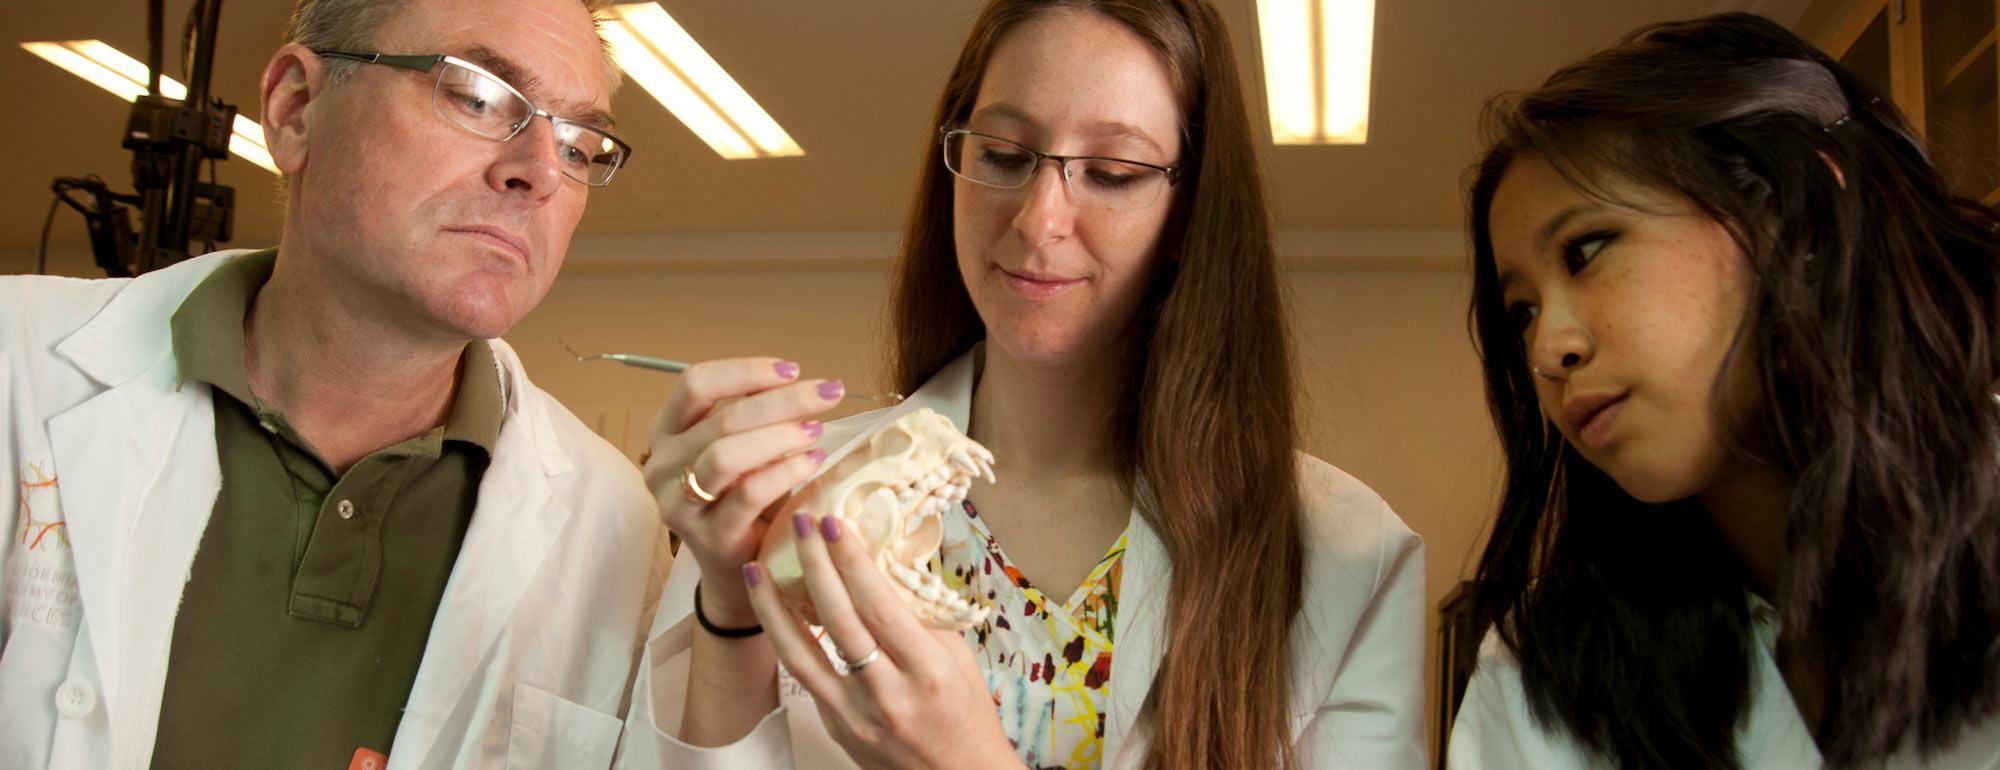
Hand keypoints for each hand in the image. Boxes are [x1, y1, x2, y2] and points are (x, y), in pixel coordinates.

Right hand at [644, 358, 842, 626]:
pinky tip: (813, 462)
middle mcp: (661, 465)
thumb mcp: (743, 449)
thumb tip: (804, 387)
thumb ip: (756, 418)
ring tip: (817, 430)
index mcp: (665, 431)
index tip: (792, 370)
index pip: (695, 383)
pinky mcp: (707, 536)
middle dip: (783, 400)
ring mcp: (678, 504)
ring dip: (780, 436)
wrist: (738, 570)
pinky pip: (749, 493)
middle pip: (721, 417)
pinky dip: (786, 472)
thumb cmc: (745, 498)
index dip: (746, 371)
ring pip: (726, 454)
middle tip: (828, 393)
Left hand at [743, 511, 1025, 769]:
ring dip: (773, 608)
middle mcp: (889, 694)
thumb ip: (921, 612)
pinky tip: (774, 611)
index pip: (880, 605)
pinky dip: (787, 640)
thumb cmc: (965, 711)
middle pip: (839, 621)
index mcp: (927, 670)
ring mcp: (855, 716)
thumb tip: (887, 555)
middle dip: (814, 566)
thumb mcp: (957, 657)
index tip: (835, 523)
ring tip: (754, 569)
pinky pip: (806, 677)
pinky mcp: (836, 727)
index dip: (853, 561)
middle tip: (799, 524)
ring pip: (801, 654)